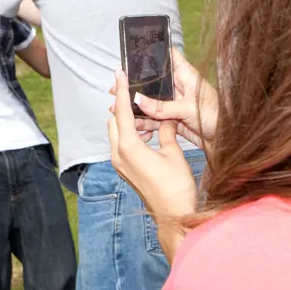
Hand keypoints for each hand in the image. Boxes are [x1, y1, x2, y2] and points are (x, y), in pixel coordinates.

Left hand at [108, 69, 197, 222]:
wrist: (174, 215)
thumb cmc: (176, 186)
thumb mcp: (173, 153)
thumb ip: (166, 131)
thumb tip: (166, 118)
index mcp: (129, 147)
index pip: (122, 112)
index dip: (122, 91)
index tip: (120, 74)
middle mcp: (118, 155)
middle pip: (114, 121)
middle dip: (122, 105)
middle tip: (133, 90)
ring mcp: (120, 165)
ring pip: (116, 134)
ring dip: (127, 121)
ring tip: (144, 111)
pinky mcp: (126, 171)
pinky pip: (121, 145)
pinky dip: (129, 134)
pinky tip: (147, 132)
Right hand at [111, 48, 218, 148]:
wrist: (227, 141)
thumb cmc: (217, 117)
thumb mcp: (188, 109)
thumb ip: (162, 106)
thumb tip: (138, 100)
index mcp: (186, 75)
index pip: (168, 56)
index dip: (154, 52)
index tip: (134, 53)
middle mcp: (180, 87)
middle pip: (154, 82)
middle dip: (136, 86)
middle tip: (116, 89)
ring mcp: (176, 104)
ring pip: (152, 102)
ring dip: (137, 106)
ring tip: (117, 108)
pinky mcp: (174, 120)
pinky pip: (155, 119)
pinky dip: (144, 122)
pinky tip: (133, 124)